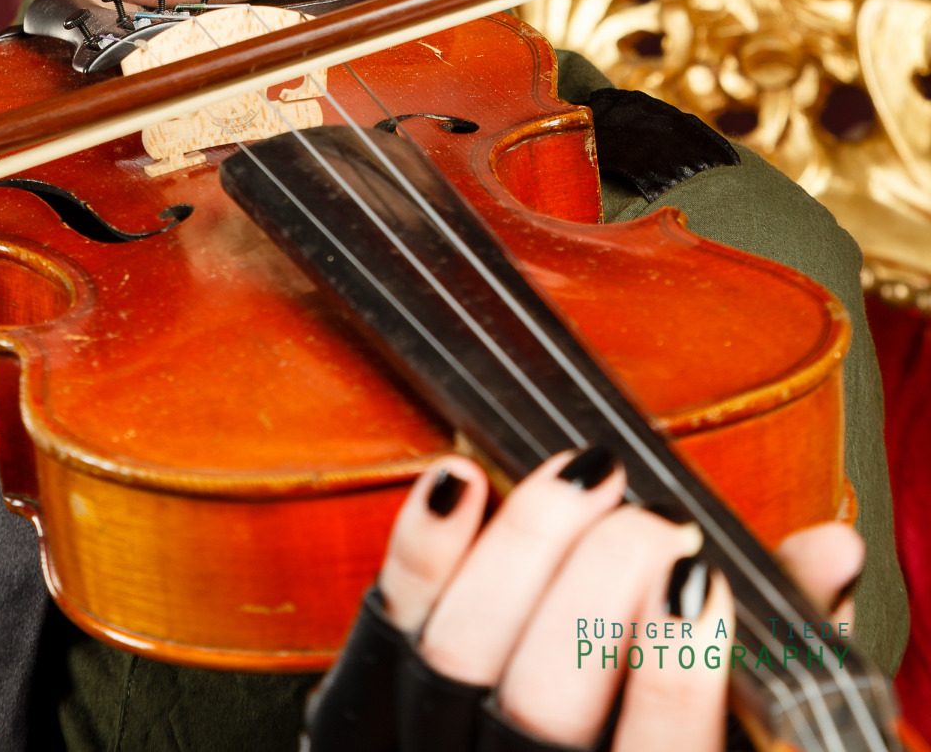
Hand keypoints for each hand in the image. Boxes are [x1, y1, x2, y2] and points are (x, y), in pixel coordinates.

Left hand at [304, 449, 862, 751]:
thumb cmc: (630, 738)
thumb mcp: (729, 726)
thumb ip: (773, 642)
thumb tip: (828, 550)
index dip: (673, 678)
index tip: (699, 580)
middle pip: (542, 700)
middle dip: (603, 586)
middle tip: (658, 522)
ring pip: (459, 651)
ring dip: (527, 543)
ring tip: (590, 473)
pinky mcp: (370, 705)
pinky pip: (385, 622)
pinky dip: (424, 547)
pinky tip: (462, 475)